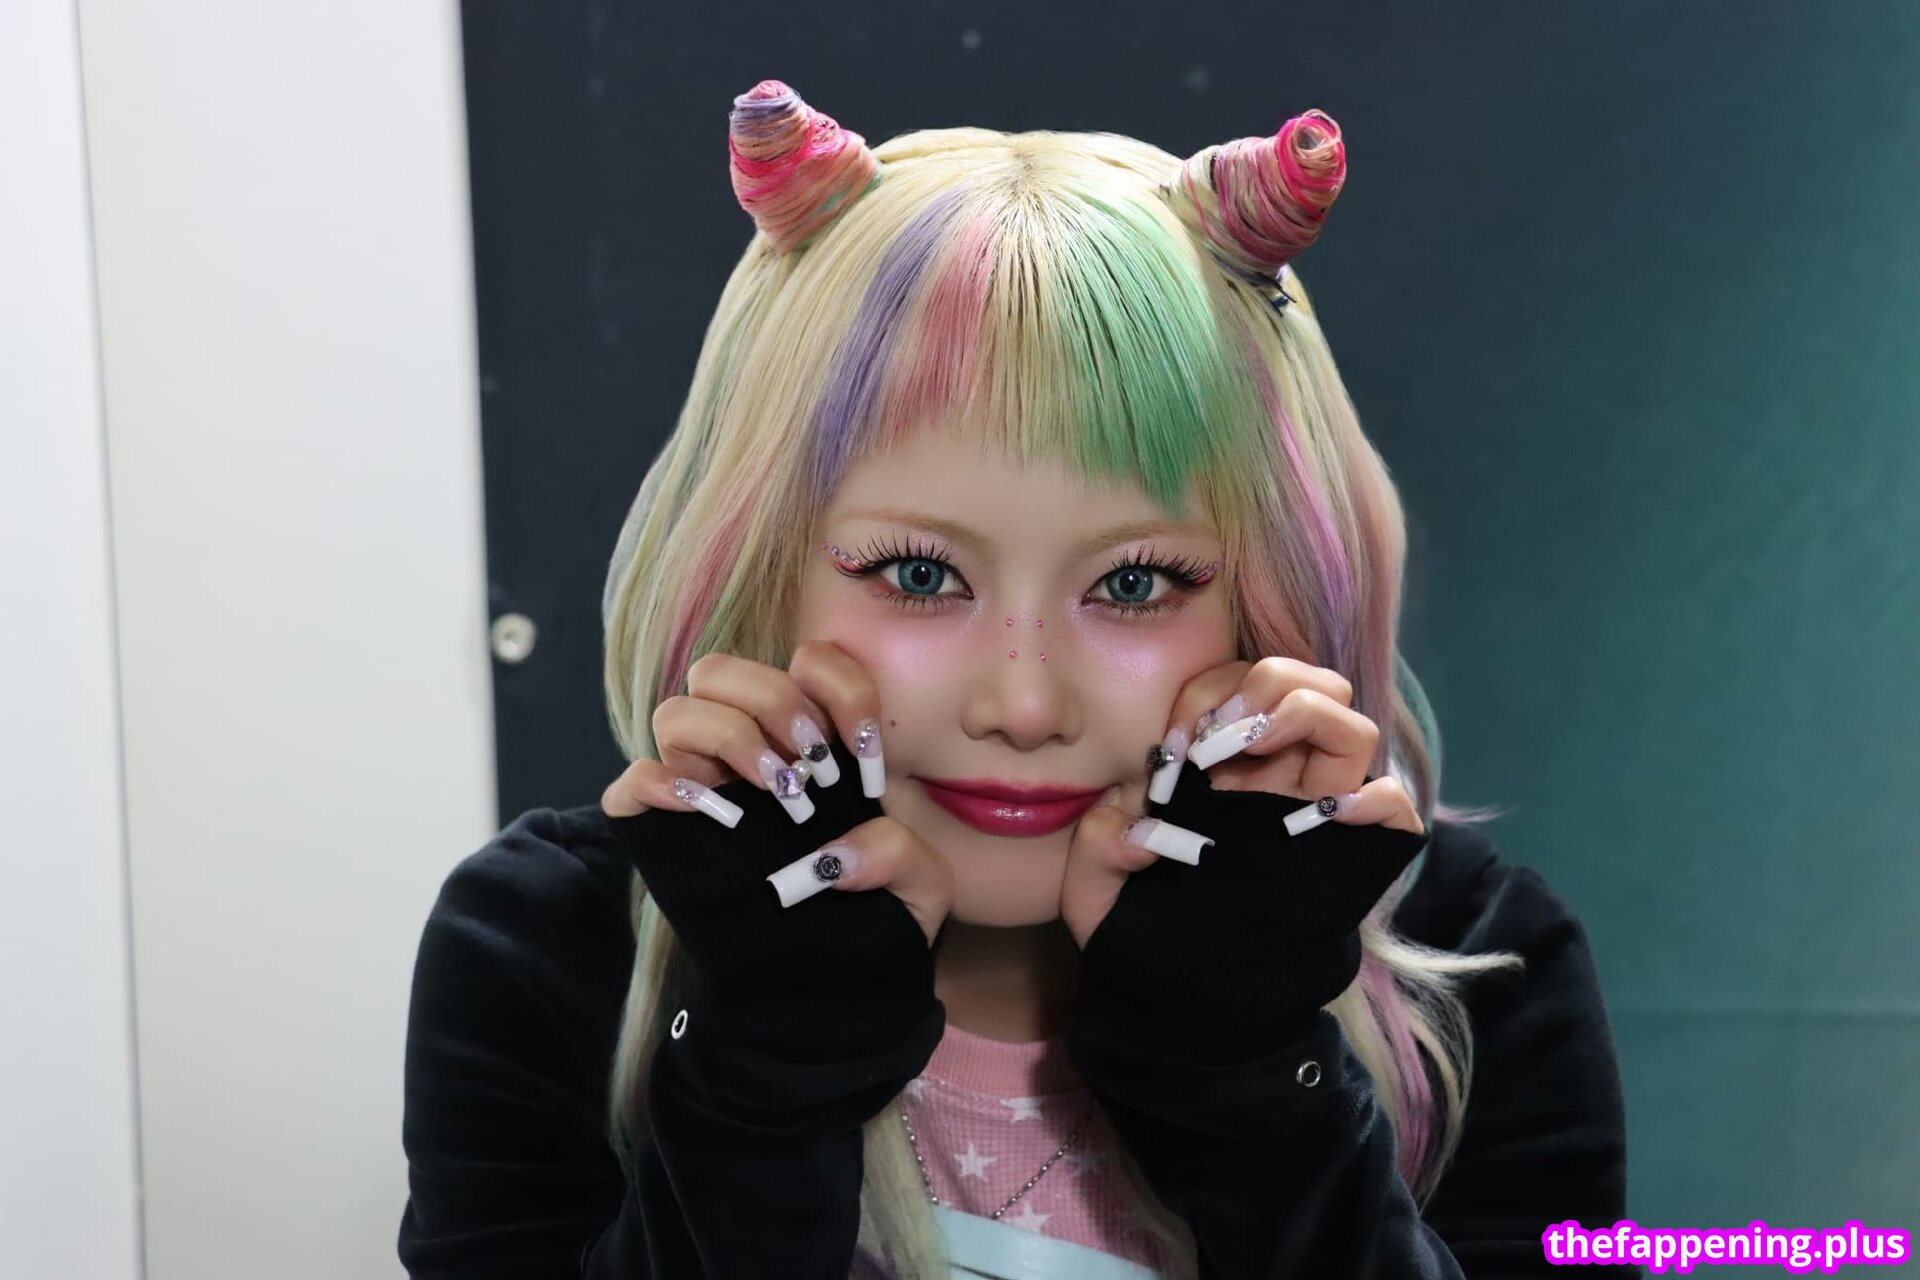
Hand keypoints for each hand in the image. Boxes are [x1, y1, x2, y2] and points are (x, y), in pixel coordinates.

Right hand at [600, 640, 953, 945]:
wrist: (830, 990)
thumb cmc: (876, 922)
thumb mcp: (920, 888)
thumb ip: (904, 855)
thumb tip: (841, 854)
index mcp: (814, 744)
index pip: (809, 663)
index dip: (839, 686)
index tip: (865, 747)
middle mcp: (752, 753)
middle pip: (722, 670)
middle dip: (772, 699)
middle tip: (812, 765)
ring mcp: (704, 790)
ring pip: (677, 712)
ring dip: (728, 738)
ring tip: (775, 795)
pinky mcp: (665, 833)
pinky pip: (635, 781)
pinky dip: (660, 783)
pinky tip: (710, 813)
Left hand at [1060, 656, 1422, 949]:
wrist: (1181, 1013)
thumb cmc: (1141, 939)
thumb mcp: (1095, 890)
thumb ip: (1099, 840)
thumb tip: (1134, 811)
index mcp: (1222, 772)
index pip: (1237, 687)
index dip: (1209, 692)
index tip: (1174, 738)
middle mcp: (1277, 782)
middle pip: (1310, 687)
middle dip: (1270, 684)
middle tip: (1223, 731)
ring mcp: (1318, 818)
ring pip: (1353, 728)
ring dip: (1310, 715)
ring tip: (1258, 747)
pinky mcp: (1354, 859)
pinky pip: (1393, 807)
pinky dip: (1375, 796)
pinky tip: (1329, 811)